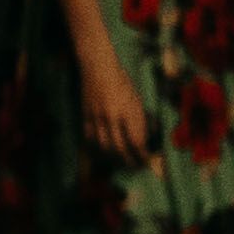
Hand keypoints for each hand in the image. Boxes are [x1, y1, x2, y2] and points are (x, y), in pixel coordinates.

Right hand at [80, 48, 154, 163]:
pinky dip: (97, 148)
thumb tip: (148, 138)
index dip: (143, 155)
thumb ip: (141, 119)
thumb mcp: (137, 100)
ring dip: (114, 157)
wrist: (98, 67)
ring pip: (104, 146)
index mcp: (128, 111)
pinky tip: (103, 151)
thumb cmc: (122, 82)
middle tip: (136, 166)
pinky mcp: (85, 115)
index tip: (148, 161)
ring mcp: (97, 117)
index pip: (137, 141)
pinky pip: (90, 138)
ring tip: (121, 161)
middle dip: (130, 161)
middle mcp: (112, 116)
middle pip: (121, 148)